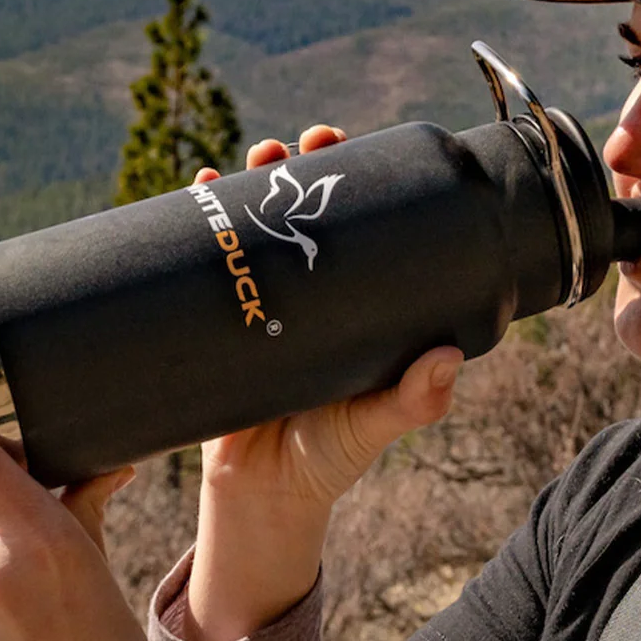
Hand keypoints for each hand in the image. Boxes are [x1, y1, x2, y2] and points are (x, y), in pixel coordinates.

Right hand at [184, 125, 463, 640]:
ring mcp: (258, 298)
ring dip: (250, 179)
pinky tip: (197, 187)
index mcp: (352, 301)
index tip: (355, 151)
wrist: (258, 495)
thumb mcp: (372, 426)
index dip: (357, 182)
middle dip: (301, 167)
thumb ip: (411, 401)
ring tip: (255, 158)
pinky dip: (195, 219)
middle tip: (302, 145)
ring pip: (254, 222)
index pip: (357, 225)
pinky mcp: (214, 316)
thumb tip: (444, 358)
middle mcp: (306, 290)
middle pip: (302, 209)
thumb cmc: (327, 458)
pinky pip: (203, 258)